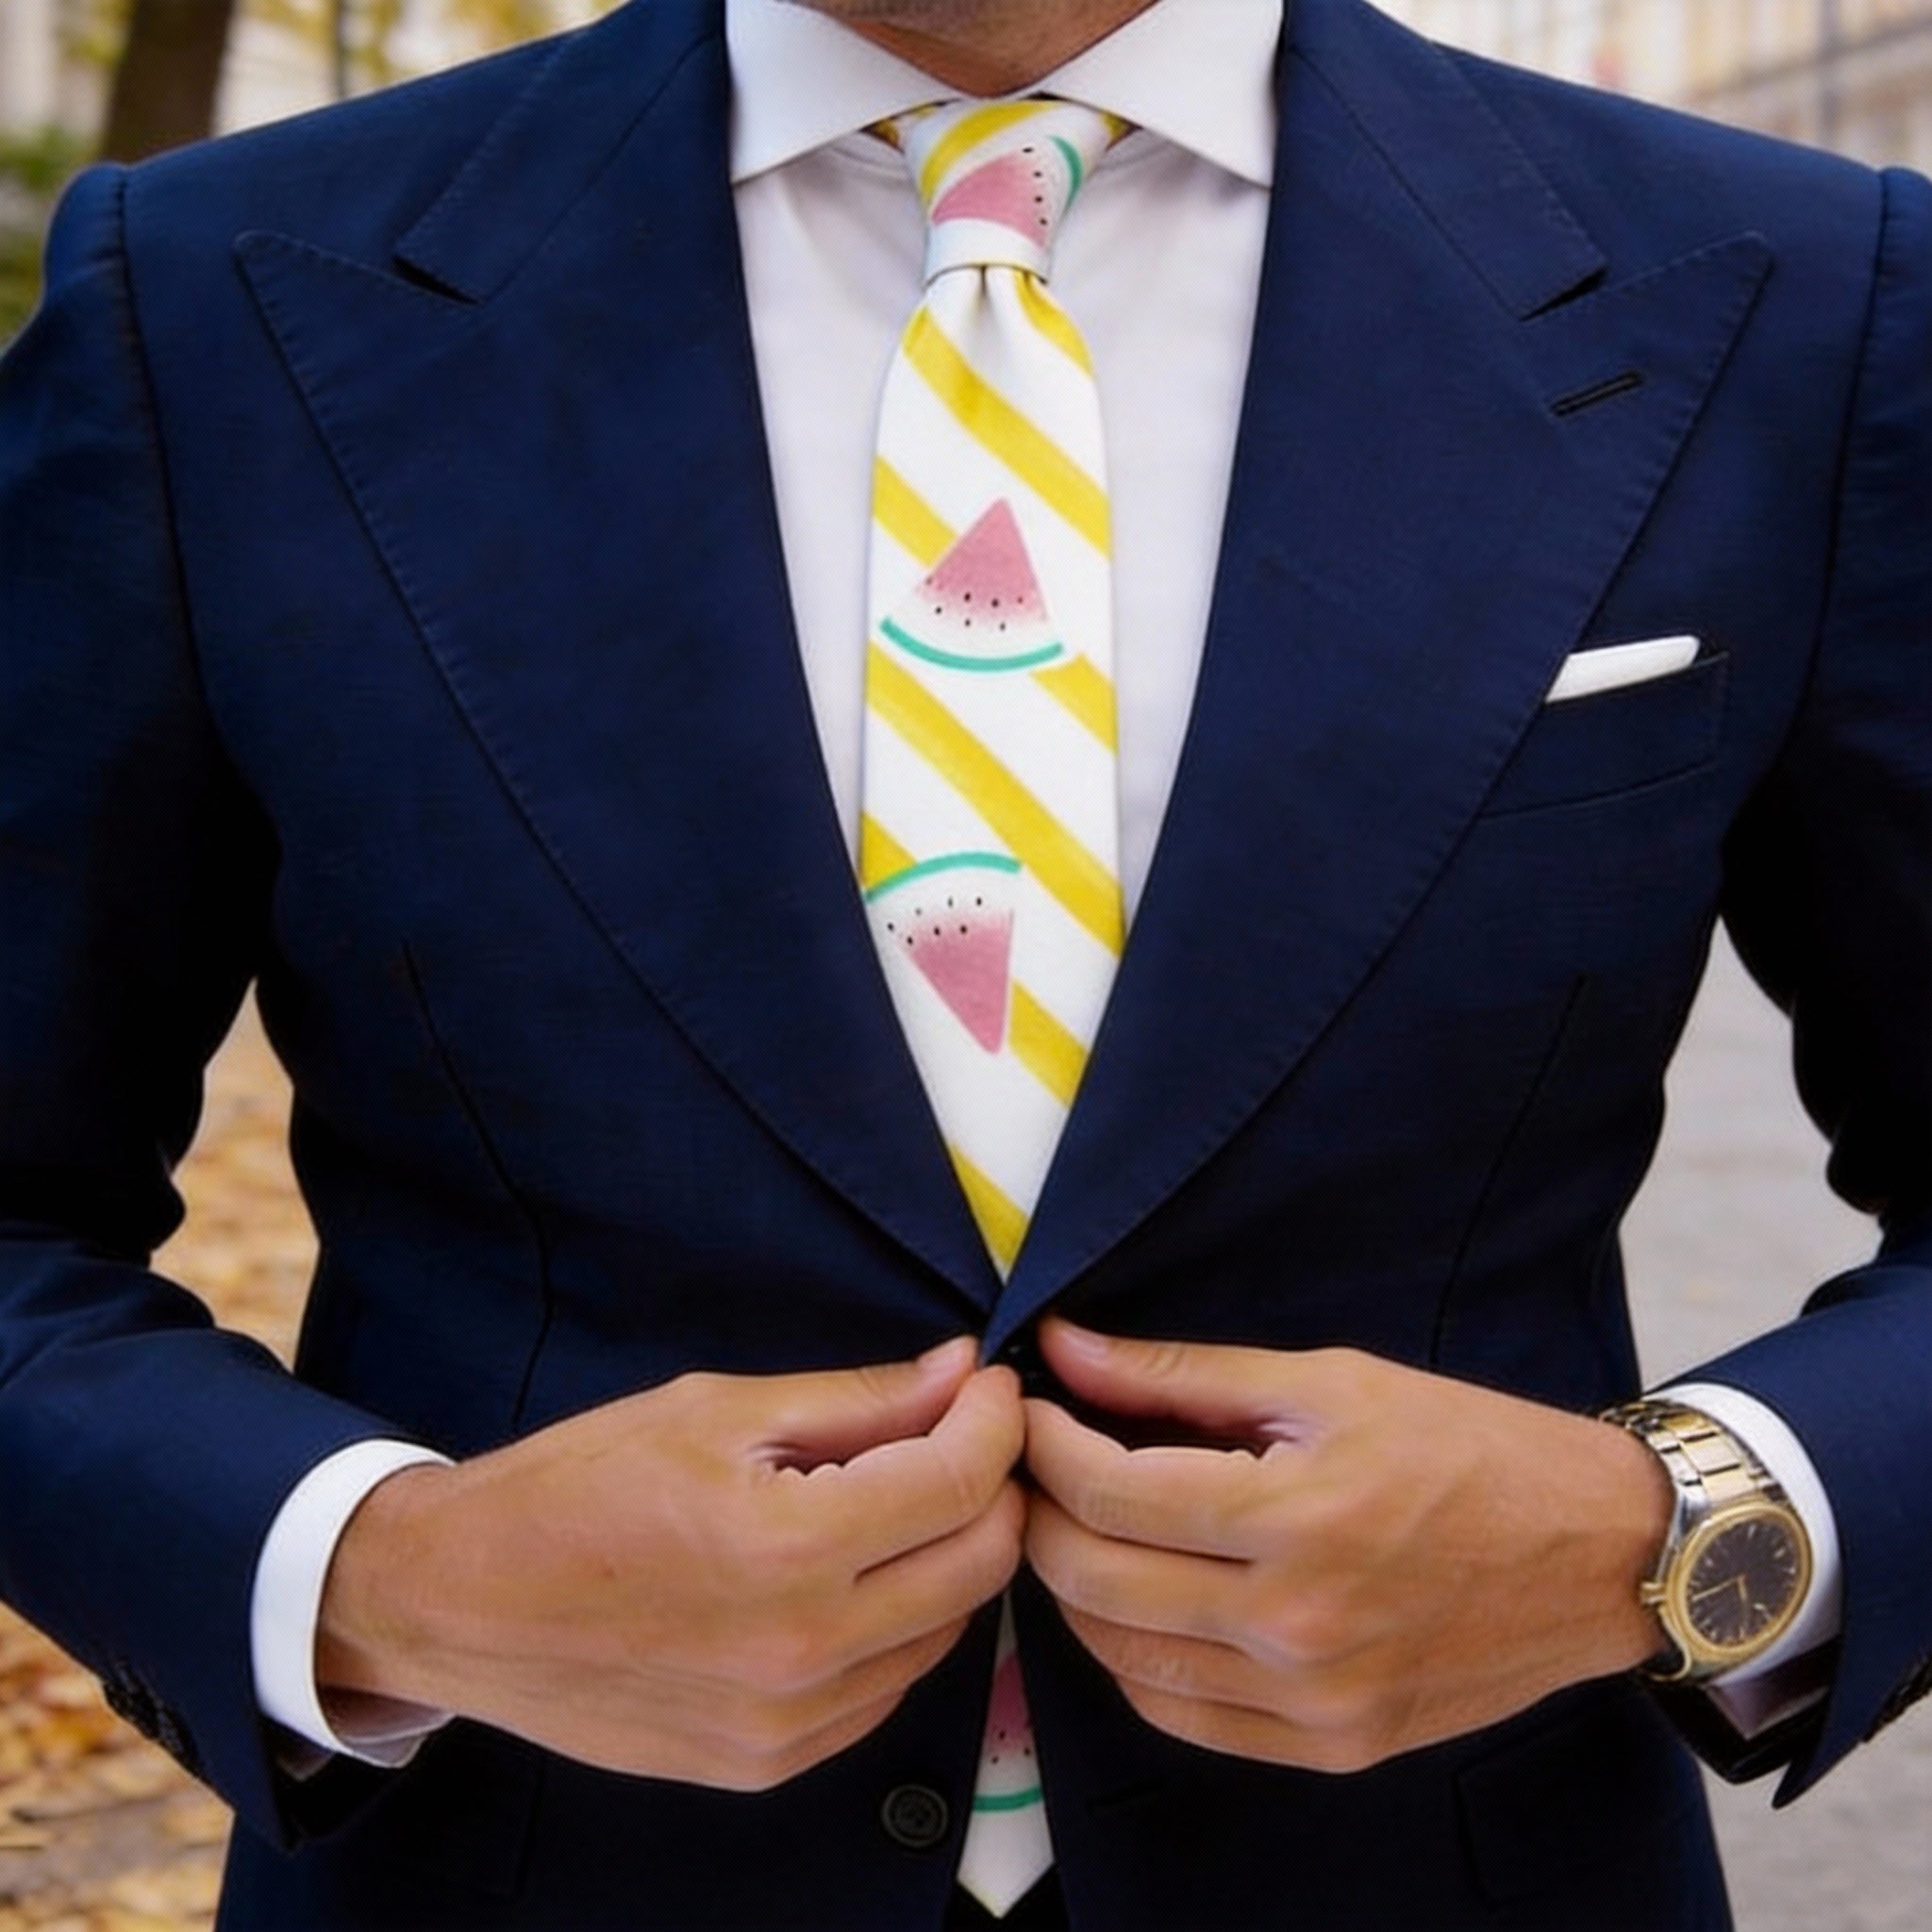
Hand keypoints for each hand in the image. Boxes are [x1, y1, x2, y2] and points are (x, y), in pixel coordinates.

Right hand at [317, 1337, 1024, 1790]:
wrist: (462, 1602)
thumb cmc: (578, 1487)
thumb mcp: (716, 1410)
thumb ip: (857, 1400)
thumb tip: (961, 1371)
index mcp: (787, 1548)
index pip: (959, 1481)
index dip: (996, 1418)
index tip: (992, 1383)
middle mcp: (803, 1652)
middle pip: (979, 1565)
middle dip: (994, 1485)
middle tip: (965, 1433)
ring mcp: (789, 1723)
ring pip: (946, 1632)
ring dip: (951, 1556)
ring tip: (907, 1496)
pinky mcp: (769, 1763)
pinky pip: (887, 1689)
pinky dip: (901, 1624)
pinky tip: (857, 1573)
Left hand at [1022, 1319, 1671, 1772]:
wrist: (1598, 1553)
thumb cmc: (1469, 1446)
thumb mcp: (1327, 1381)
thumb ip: (1181, 1374)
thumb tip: (1063, 1347)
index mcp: (1298, 1519)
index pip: (1109, 1494)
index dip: (1045, 1444)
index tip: (1030, 1408)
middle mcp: (1297, 1627)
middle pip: (1096, 1582)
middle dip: (1041, 1513)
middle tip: (1037, 1464)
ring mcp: (1314, 1702)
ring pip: (1123, 1659)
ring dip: (1077, 1589)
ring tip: (1079, 1524)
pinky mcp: (1333, 1747)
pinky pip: (1183, 1717)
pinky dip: (1135, 1659)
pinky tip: (1139, 1601)